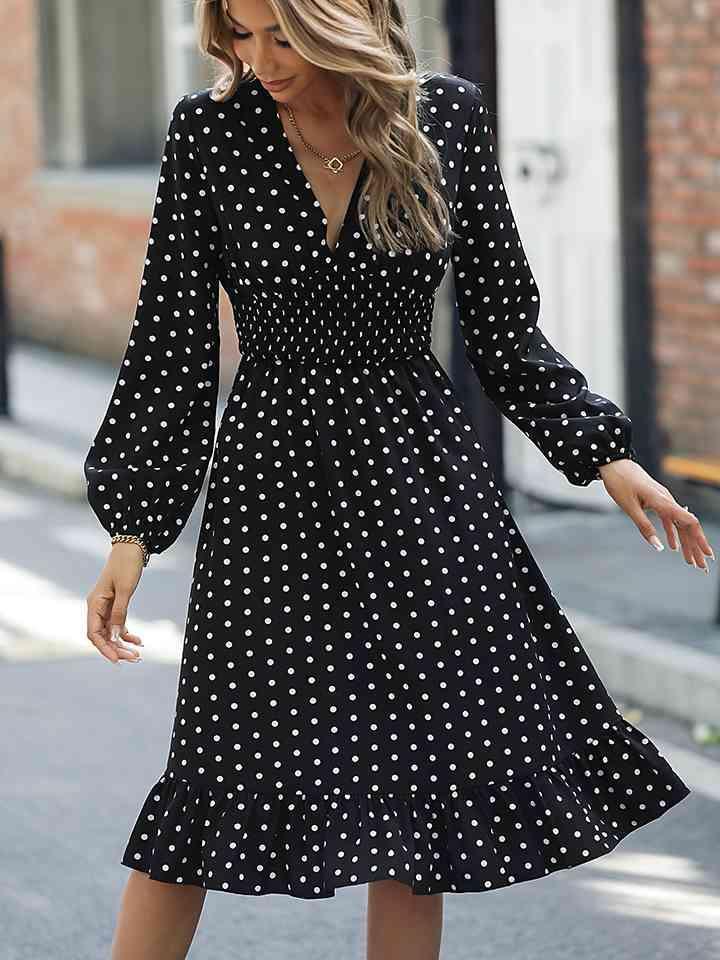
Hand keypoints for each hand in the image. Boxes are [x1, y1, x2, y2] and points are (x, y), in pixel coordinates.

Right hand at [86, 543, 144, 663]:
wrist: (132, 548)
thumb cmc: (126, 565)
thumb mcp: (124, 589)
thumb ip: (119, 612)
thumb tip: (114, 635)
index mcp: (94, 604)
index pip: (93, 633)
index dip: (104, 648)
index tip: (116, 660)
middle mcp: (97, 607)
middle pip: (102, 636)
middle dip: (116, 649)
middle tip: (134, 658)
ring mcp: (106, 607)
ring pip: (110, 633)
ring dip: (122, 644)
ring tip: (137, 655)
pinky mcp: (115, 605)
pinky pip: (118, 625)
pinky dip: (127, 634)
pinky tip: (139, 641)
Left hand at [598, 458, 714, 571]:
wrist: (614, 462)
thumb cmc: (620, 482)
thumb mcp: (629, 507)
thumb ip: (644, 527)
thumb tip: (658, 547)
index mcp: (663, 502)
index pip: (689, 522)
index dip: (699, 540)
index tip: (707, 555)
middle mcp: (667, 501)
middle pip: (687, 527)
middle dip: (695, 547)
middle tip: (701, 567)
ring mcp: (663, 501)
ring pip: (679, 525)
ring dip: (685, 543)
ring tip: (690, 561)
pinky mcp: (656, 501)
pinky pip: (669, 520)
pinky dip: (673, 534)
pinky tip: (674, 546)